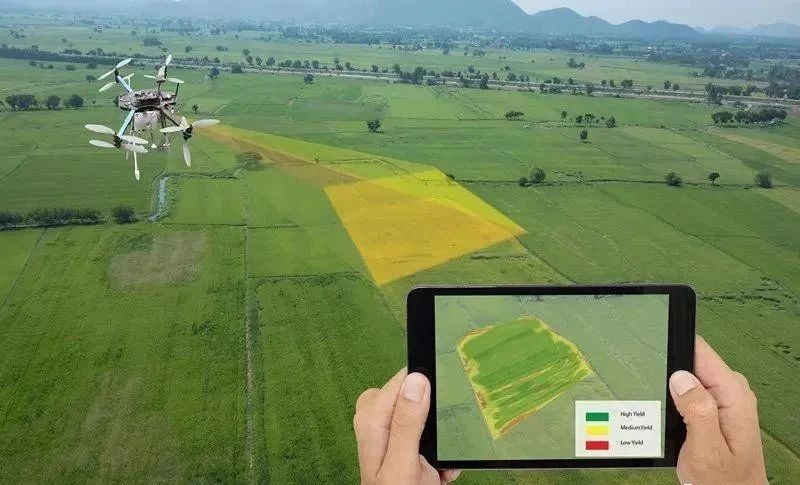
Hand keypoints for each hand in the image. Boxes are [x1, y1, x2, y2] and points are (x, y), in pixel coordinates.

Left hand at [354, 368, 460, 484]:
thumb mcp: (403, 465)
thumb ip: (408, 423)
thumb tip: (416, 379)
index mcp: (372, 416)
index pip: (405, 379)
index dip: (429, 392)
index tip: (442, 415)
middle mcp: (375, 417)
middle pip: (417, 395)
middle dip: (435, 418)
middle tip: (440, 450)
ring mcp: (385, 428)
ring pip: (425, 414)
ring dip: (438, 439)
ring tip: (438, 466)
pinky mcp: (397, 440)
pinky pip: (424, 430)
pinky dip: (435, 451)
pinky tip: (436, 472)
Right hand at [669, 336, 767, 484]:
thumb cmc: (723, 481)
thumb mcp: (706, 450)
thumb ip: (697, 411)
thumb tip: (681, 378)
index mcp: (733, 395)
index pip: (701, 352)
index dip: (675, 353)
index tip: (655, 362)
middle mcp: (731, 391)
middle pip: (692, 363)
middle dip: (670, 376)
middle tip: (662, 405)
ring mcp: (724, 398)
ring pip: (688, 377)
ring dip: (672, 391)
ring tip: (668, 416)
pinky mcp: (714, 406)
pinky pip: (690, 391)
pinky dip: (676, 400)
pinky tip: (672, 418)